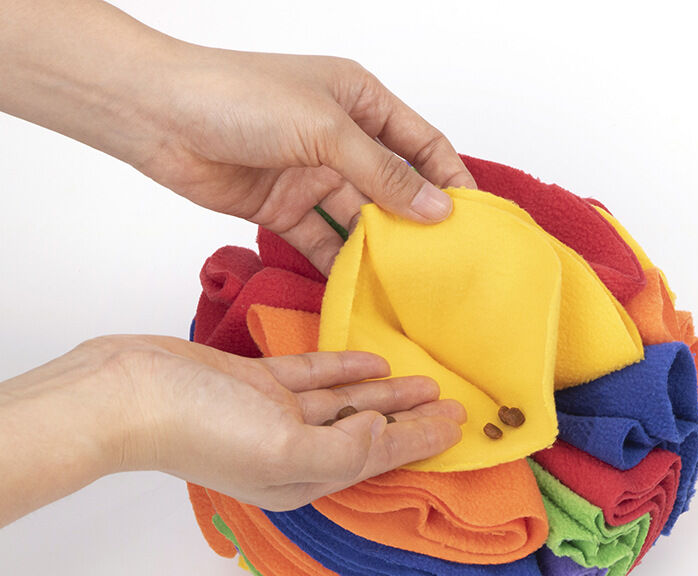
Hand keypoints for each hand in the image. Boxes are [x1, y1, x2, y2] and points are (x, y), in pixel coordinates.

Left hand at [0, 2, 476, 272]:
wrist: (159, 117)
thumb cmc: (240, 99)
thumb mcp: (326, 130)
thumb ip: (383, 173)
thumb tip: (436, 209)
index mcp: (360, 101)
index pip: (422, 143)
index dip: (450, 178)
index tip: (473, 221)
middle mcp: (341, 139)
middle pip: (393, 187)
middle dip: (417, 223)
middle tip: (444, 264)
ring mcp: (313, 176)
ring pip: (359, 220)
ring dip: (379, 250)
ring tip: (408, 286)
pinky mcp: (284, 208)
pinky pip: (322, 241)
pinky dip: (338, 264)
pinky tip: (359, 289)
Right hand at [0, 335, 464, 525]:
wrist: (128, 393)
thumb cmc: (201, 428)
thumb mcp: (284, 450)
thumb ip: (345, 449)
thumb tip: (385, 437)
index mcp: (305, 478)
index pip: (379, 460)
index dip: (422, 444)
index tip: (463, 428)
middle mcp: (295, 451)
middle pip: (369, 434)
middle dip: (412, 422)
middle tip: (455, 404)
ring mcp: (275, 415)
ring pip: (346, 403)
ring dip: (386, 395)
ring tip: (426, 380)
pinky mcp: (257, 384)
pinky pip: (314, 376)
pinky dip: (345, 370)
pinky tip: (373, 363)